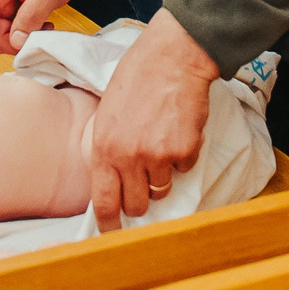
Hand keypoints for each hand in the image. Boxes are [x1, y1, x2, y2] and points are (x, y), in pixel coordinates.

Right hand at [0, 0, 93, 71]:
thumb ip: (31, 16)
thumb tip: (15, 41)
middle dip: (11, 43)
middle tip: (37, 35)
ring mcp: (5, 5)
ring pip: (3, 36)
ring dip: (22, 39)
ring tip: (44, 25)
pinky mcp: (15, 11)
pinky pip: (15, 32)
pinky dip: (28, 35)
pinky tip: (44, 24)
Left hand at [86, 9, 217, 230]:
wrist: (172, 56)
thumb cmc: (137, 76)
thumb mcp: (106, 111)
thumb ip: (107, 146)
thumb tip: (112, 179)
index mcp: (103, 147)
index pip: (103, 200)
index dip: (109, 223)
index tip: (113, 233)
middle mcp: (128, 157)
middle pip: (136, 204)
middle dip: (141, 199)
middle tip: (144, 183)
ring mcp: (158, 156)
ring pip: (162, 189)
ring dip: (163, 174)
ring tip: (162, 144)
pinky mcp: (184, 151)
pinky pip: (184, 169)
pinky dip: (183, 156)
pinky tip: (177, 130)